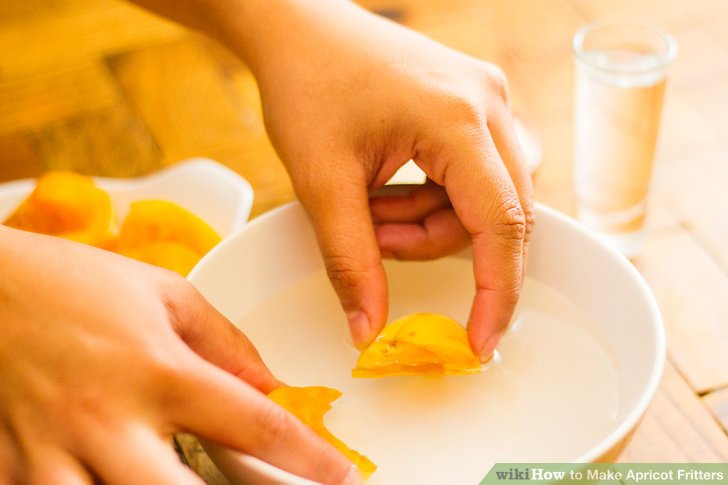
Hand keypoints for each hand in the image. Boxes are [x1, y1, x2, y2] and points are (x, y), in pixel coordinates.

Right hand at [0, 226, 356, 483]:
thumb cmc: (78, 284)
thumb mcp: (167, 296)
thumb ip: (225, 344)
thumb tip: (269, 385)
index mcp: (159, 370)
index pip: (253, 425)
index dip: (307, 458)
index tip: (339, 475)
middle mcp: (111, 418)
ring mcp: (58, 451)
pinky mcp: (18, 467)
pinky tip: (114, 483)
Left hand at [229, 0, 534, 358]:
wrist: (299, 26)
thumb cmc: (307, 85)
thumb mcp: (322, 182)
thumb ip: (350, 262)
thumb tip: (368, 330)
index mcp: (459, 119)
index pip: (502, 225)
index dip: (496, 293)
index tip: (480, 342)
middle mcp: (491, 105)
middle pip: (499, 215)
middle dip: (437, 245)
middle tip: (375, 241)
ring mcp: (487, 101)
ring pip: (484, 201)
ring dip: (429, 224)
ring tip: (369, 207)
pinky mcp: (474, 105)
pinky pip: (474, 176)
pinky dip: (433, 200)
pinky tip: (388, 189)